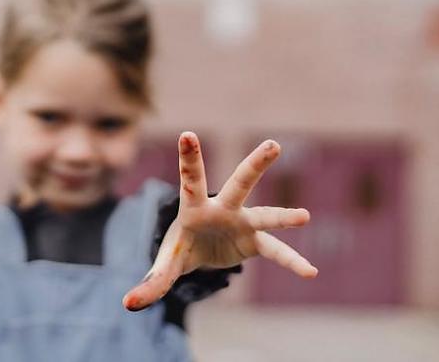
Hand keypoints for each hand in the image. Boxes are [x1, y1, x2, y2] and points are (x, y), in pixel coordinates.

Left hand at [123, 132, 316, 310]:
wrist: (200, 253)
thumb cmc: (180, 247)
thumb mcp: (165, 265)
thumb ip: (151, 282)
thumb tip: (128, 304)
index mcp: (193, 207)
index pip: (190, 180)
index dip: (189, 158)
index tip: (187, 134)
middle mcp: (222, 208)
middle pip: (239, 183)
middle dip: (255, 165)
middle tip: (273, 145)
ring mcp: (242, 222)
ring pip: (265, 216)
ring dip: (283, 217)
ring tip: (304, 216)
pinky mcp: (254, 241)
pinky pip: (276, 252)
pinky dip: (291, 263)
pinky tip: (310, 272)